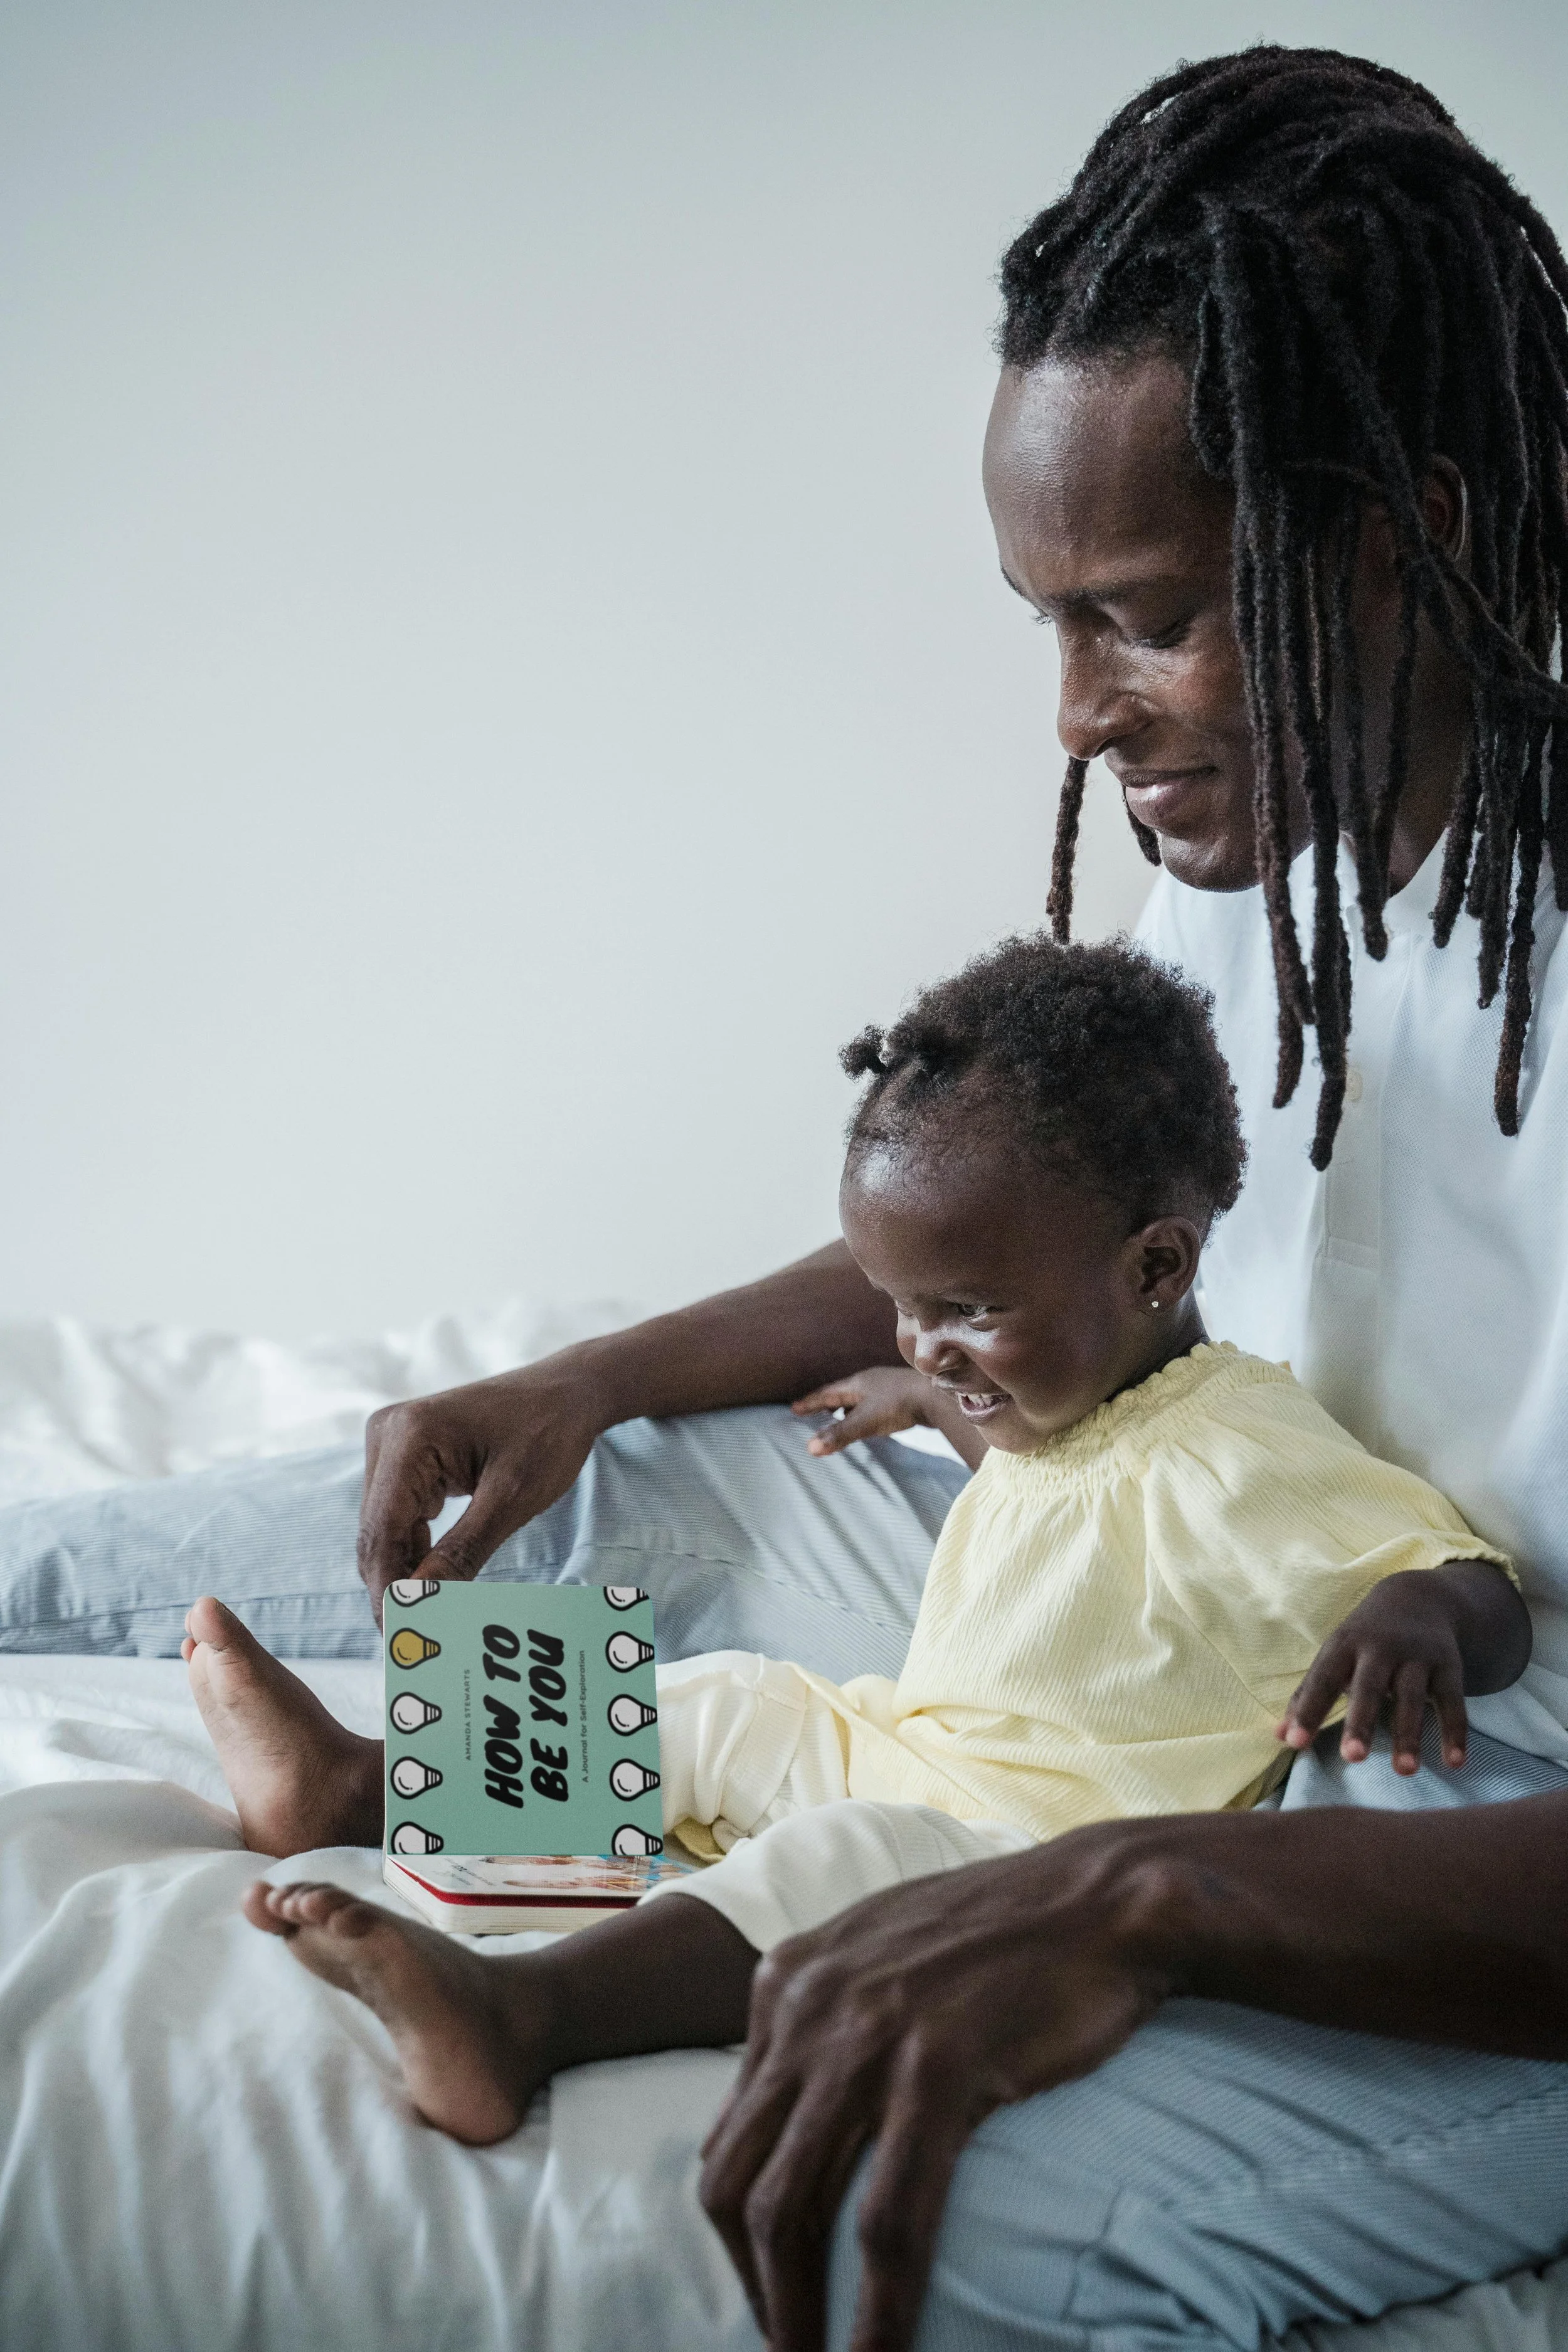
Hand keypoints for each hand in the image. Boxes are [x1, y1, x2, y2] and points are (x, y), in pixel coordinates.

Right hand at [357, 1359, 600, 1620]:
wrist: (568, 1392)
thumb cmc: (549, 1434)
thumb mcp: (512, 1499)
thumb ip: (462, 1552)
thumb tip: (419, 1605)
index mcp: (409, 1436)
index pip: (381, 1530)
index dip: (387, 1589)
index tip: (401, 1640)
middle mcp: (387, 1433)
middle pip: (375, 1531)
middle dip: (395, 1585)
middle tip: (415, 1642)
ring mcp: (392, 1443)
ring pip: (384, 1528)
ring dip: (405, 1570)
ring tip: (430, 1617)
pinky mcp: (404, 1456)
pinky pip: (399, 1514)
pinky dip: (416, 1548)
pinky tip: (437, 1579)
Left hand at [698, 1829, 1174, 2351]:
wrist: (1103, 1896)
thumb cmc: (1006, 1932)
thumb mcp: (882, 1953)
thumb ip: (829, 2015)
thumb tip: (803, 2104)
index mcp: (786, 1981)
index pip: (729, 2134)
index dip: (738, 2233)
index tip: (769, 2289)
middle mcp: (806, 2007)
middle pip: (738, 2183)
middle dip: (751, 2287)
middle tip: (787, 2350)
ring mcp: (867, 2037)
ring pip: (792, 2212)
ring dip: (795, 2316)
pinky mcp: (937, 2069)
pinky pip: (890, 2219)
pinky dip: (880, 2307)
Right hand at [791, 1366, 933, 1456]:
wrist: (938, 1396)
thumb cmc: (900, 1404)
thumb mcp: (865, 1422)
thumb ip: (839, 1435)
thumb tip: (809, 1448)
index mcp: (858, 1382)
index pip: (827, 1393)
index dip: (810, 1402)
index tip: (795, 1408)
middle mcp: (871, 1381)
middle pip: (843, 1393)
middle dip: (828, 1403)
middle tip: (815, 1412)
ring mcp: (888, 1388)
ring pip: (861, 1398)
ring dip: (848, 1408)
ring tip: (840, 1417)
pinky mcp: (903, 1397)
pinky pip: (876, 1404)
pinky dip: (866, 1413)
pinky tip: (871, 1422)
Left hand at [1278, 1566, 1486, 1774]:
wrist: (1417, 1598)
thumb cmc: (1365, 1639)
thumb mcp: (1335, 1656)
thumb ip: (1308, 1696)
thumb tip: (1280, 1737)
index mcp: (1345, 1645)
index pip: (1322, 1680)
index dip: (1308, 1710)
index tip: (1295, 1743)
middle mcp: (1381, 1648)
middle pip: (1369, 1686)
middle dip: (1361, 1721)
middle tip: (1352, 1758)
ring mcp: (1417, 1656)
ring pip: (1412, 1697)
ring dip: (1409, 1734)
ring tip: (1404, 1771)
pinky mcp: (1449, 1666)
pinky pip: (1453, 1702)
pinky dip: (1455, 1732)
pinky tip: (1455, 1762)